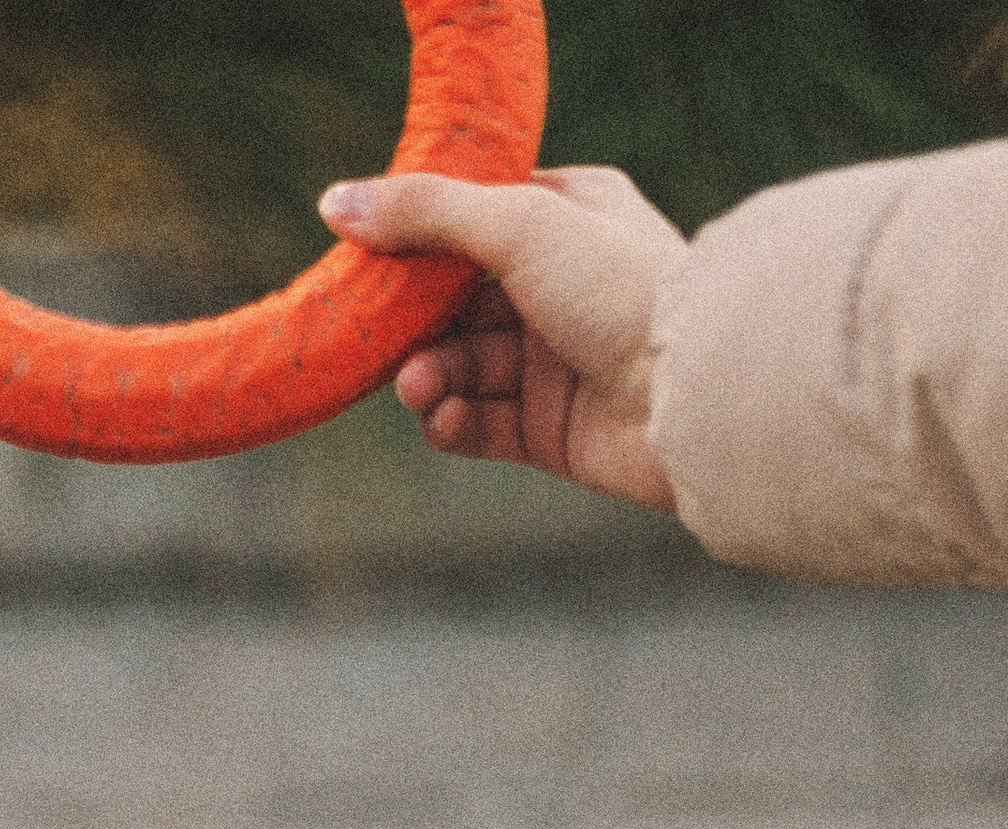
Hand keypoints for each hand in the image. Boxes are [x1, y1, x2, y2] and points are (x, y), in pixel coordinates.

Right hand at [317, 164, 684, 512]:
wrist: (689, 393)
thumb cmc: (618, 288)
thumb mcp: (518, 225)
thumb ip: (426, 213)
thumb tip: (336, 201)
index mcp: (567, 215)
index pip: (471, 220)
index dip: (415, 242)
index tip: (364, 258)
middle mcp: (560, 284)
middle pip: (455, 302)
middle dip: (414, 325)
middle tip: (380, 341)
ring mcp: (554, 360)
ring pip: (463, 366)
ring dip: (429, 377)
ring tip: (418, 388)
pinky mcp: (550, 429)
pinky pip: (480, 424)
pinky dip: (452, 422)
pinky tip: (441, 419)